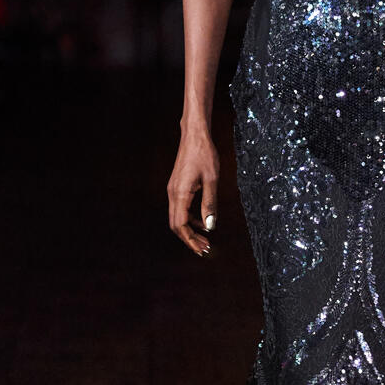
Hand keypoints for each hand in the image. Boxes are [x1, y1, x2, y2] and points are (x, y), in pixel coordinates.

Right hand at [168, 128, 218, 254]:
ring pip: (178, 217)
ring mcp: (173, 190)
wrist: (194, 135)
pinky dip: (191, 218)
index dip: (190, 240)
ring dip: (190, 230)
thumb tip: (210, 226)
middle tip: (205, 248)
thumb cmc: (204, 155)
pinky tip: (203, 221)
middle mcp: (172, 194)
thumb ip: (210, 204)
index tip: (202, 249)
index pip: (180, 225)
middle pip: (176, 225)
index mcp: (179, 194)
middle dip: (189, 238)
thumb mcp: (211, 180)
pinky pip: (181, 208)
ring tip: (205, 239)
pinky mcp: (177, 186)